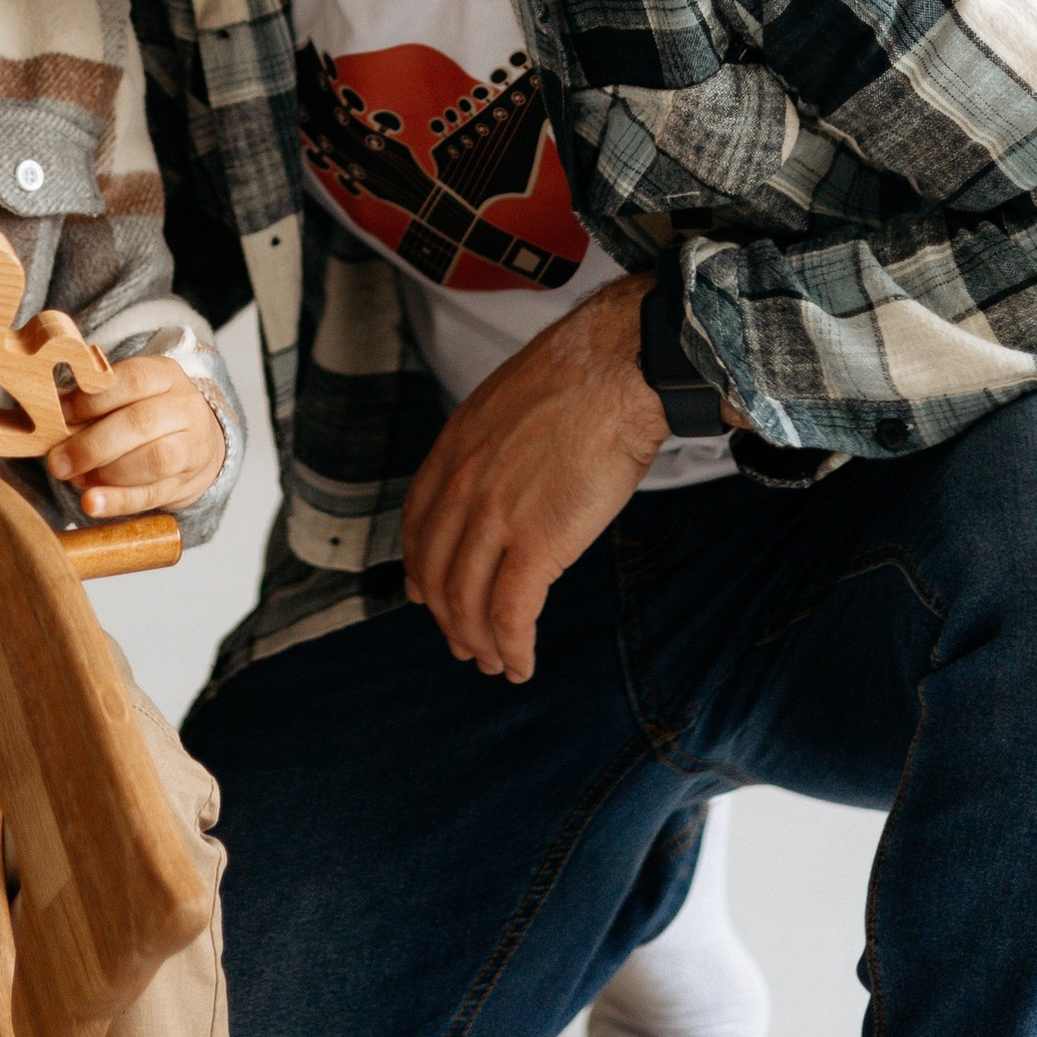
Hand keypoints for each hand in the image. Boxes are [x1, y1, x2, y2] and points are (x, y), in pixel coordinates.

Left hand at [47, 353, 229, 518]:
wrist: (199, 442)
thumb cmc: (149, 413)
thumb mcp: (128, 395)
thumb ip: (93, 401)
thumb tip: (50, 411)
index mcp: (165, 375)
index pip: (131, 380)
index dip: (91, 399)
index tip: (59, 415)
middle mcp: (185, 407)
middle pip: (140, 423)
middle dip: (92, 444)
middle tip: (58, 461)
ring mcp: (192, 446)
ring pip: (153, 459)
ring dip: (107, 472)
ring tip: (76, 478)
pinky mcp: (186, 483)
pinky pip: (152, 495)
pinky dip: (118, 501)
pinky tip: (92, 502)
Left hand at [401, 271, 668, 683]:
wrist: (617, 371)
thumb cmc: (581, 379)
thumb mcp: (508, 402)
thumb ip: (490, 445)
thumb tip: (502, 471)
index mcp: (453, 450)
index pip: (418, 525)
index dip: (420, 569)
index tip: (426, 594)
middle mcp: (462, 487)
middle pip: (437, 573)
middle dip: (448, 618)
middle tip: (463, 644)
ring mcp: (495, 517)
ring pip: (468, 602)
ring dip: (478, 643)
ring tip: (494, 664)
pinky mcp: (537, 545)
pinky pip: (510, 616)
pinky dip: (512, 649)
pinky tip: (521, 665)